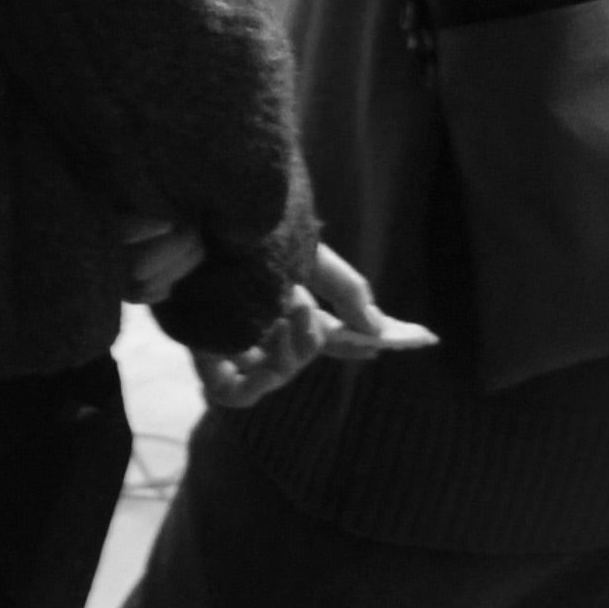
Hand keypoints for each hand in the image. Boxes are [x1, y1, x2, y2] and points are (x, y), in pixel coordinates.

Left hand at [196, 244, 435, 415]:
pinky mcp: (201, 351)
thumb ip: (342, 287)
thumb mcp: (303, 250)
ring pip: (275, 376)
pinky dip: (254, 381)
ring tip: (277, 310)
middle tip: (301, 303)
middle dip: (315, 339)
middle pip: (305, 355)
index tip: (419, 337)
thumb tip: (376, 329)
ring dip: (290, 351)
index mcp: (286, 296)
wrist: (188, 211)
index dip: (368, 338)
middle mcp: (260, 321)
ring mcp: (231, 338)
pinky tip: (256, 343)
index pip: (335, 330)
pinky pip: (231, 395)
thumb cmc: (242, 225)